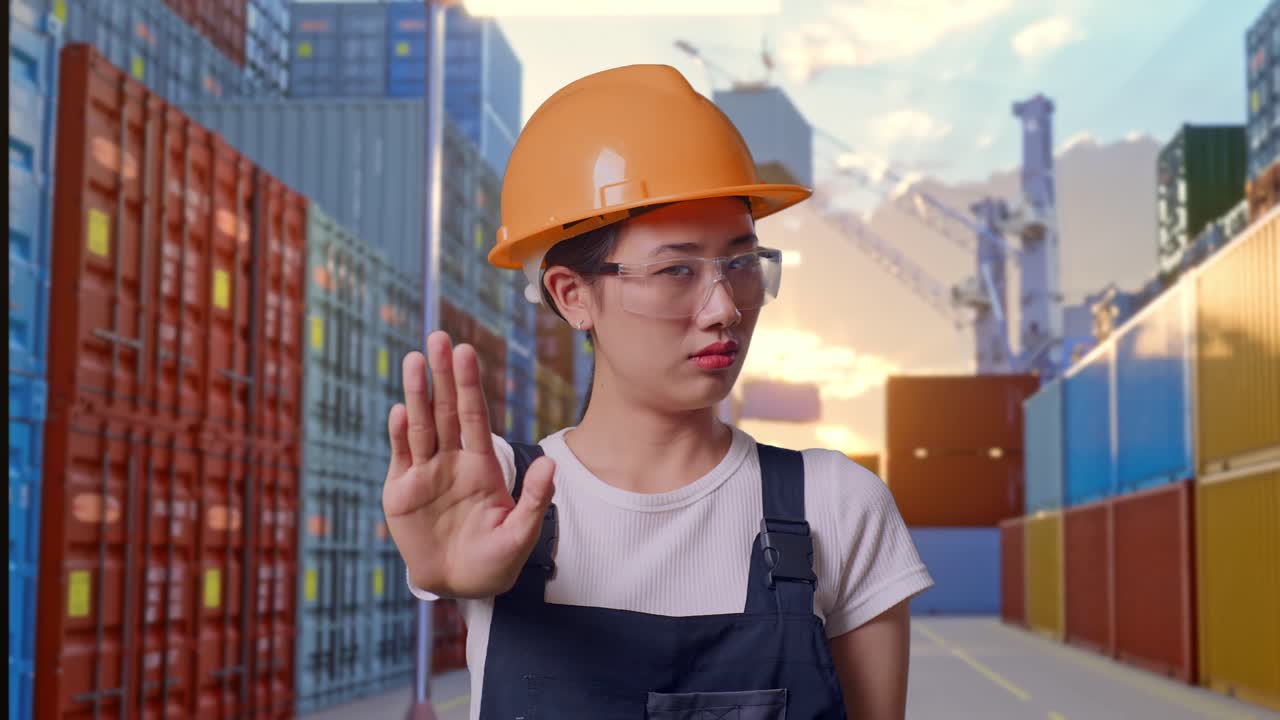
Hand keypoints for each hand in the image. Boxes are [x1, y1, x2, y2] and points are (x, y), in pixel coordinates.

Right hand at [382, 331, 555, 597]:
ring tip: (414, 360)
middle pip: (445, 411)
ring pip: (421, 426)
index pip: (474, 417)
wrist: (458, 585)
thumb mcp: (520, 534)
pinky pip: (401, 457)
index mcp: (481, 465)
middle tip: (438, 338)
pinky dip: (400, 434)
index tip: (467, 352)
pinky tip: (401, 411)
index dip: (468, 385)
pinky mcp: (401, 492)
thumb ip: (535, 500)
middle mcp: (452, 461)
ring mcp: (424, 474)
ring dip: (417, 394)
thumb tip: (551, 463)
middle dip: (441, 375)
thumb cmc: (494, 561)